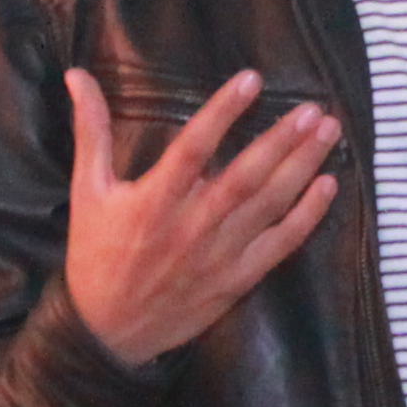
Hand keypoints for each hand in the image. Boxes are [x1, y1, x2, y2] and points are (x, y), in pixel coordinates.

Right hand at [62, 66, 340, 365]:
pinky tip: (328, 184)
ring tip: (328, 131)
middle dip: (281, 140)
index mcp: (154, 200)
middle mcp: (192, 226)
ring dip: (302, 166)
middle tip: (312, 108)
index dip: (223, 112)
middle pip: (245, 176)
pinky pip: (280, 244)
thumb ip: (91, 131)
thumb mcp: (87, 191)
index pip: (193, 147)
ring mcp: (220, 254)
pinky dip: (307, 215)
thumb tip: (77, 75)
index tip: (252, 79)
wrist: (109, 330)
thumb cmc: (97, 254)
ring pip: (269, 204)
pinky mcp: (238, 278)